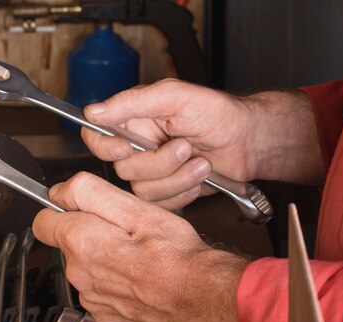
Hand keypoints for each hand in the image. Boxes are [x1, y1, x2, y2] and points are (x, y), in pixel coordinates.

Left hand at [33, 172, 248, 321]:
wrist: (201, 299)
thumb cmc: (175, 255)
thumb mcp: (136, 208)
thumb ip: (89, 193)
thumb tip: (59, 192)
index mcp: (81, 242)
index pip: (43, 221)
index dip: (62, 210)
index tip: (80, 209)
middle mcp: (80, 274)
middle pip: (69, 245)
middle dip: (90, 234)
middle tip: (125, 232)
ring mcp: (92, 300)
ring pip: (86, 270)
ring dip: (103, 261)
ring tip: (137, 257)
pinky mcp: (106, 318)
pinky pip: (100, 294)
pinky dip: (115, 286)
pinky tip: (139, 280)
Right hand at [82, 79, 322, 210]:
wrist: (248, 142)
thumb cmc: (217, 114)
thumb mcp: (175, 97)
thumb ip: (133, 102)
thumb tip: (93, 110)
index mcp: (133, 121)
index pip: (95, 136)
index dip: (105, 147)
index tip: (127, 147)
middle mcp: (138, 147)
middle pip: (124, 169)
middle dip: (160, 162)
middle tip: (185, 146)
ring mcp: (151, 173)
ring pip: (143, 190)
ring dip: (178, 178)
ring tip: (201, 162)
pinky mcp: (166, 193)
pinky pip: (161, 204)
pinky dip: (185, 191)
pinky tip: (199, 177)